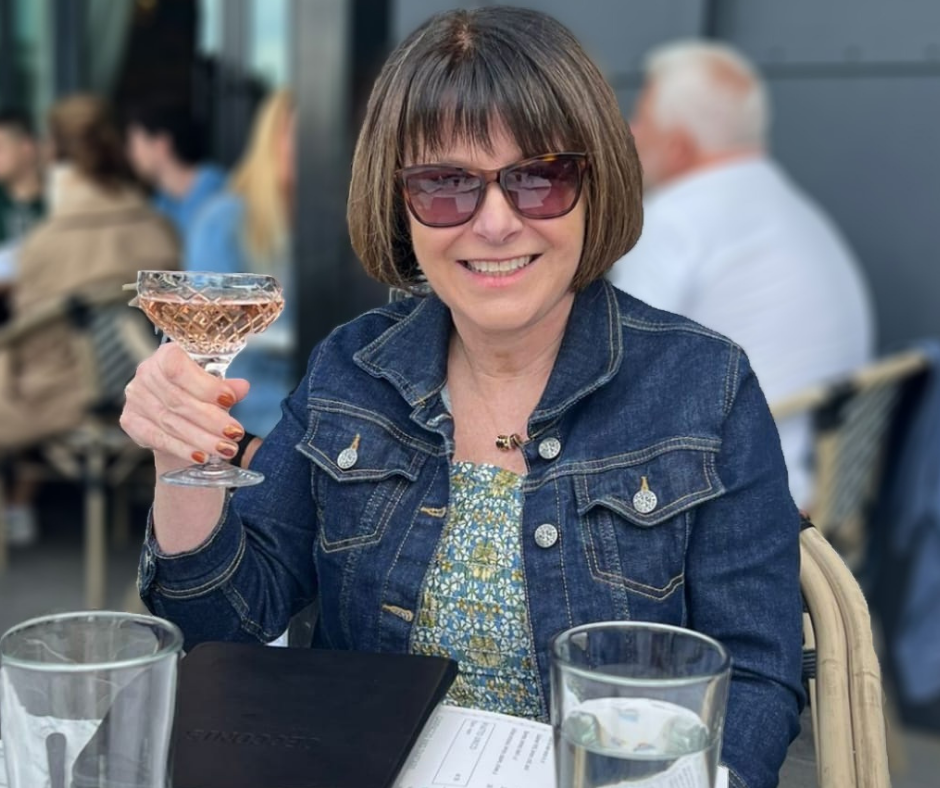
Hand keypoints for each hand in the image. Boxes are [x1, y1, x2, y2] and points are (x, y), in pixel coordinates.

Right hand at [120, 343, 250, 468]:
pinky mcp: (131, 421)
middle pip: (178, 400)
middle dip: (211, 419)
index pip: (180, 368)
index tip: (230, 401)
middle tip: (235, 433)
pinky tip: (202, 456)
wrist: (175, 411)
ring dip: (202, 438)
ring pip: (171, 422)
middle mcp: (146, 374)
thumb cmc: (196, 391)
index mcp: (166, 355)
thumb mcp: (214, 384)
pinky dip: (183, 448)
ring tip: (226, 449)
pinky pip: (159, 438)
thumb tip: (242, 388)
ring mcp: (136, 398)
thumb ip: (226, 386)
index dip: (205, 386)